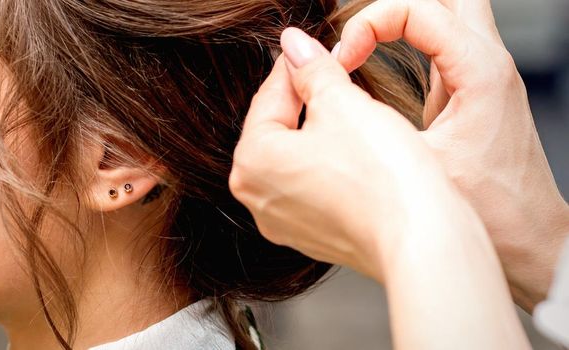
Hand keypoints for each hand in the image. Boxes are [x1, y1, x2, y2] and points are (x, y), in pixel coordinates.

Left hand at [230, 27, 530, 349]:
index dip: (297, 65)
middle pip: (277, 128)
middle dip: (306, 100)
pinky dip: (331, 166)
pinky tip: (360, 155)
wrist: (422, 239)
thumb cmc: (383, 176)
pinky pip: (314, 186)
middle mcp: (256, 197)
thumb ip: (313, 69)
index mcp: (252, 161)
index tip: (314, 49)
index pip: (269, 96)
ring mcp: (282, 221)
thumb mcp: (344, 104)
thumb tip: (295, 46)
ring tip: (353, 114)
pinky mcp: (312, 236)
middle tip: (336, 75)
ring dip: (320, 132)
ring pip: (296, 158)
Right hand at [335, 0, 568, 310]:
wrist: (527, 243)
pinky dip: (405, 39)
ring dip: (400, 19)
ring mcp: (484, 73)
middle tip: (354, 37)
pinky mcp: (473, 89)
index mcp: (479, 71)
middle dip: (389, 8)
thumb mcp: (410, 161)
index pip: (416, 8)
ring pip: (447, 10)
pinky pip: (441, 40)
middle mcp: (488, 62)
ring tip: (360, 46)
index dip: (367, 26)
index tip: (340, 63)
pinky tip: (376, 67)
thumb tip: (309, 70)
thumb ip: (356, 110)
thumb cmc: (486, 212)